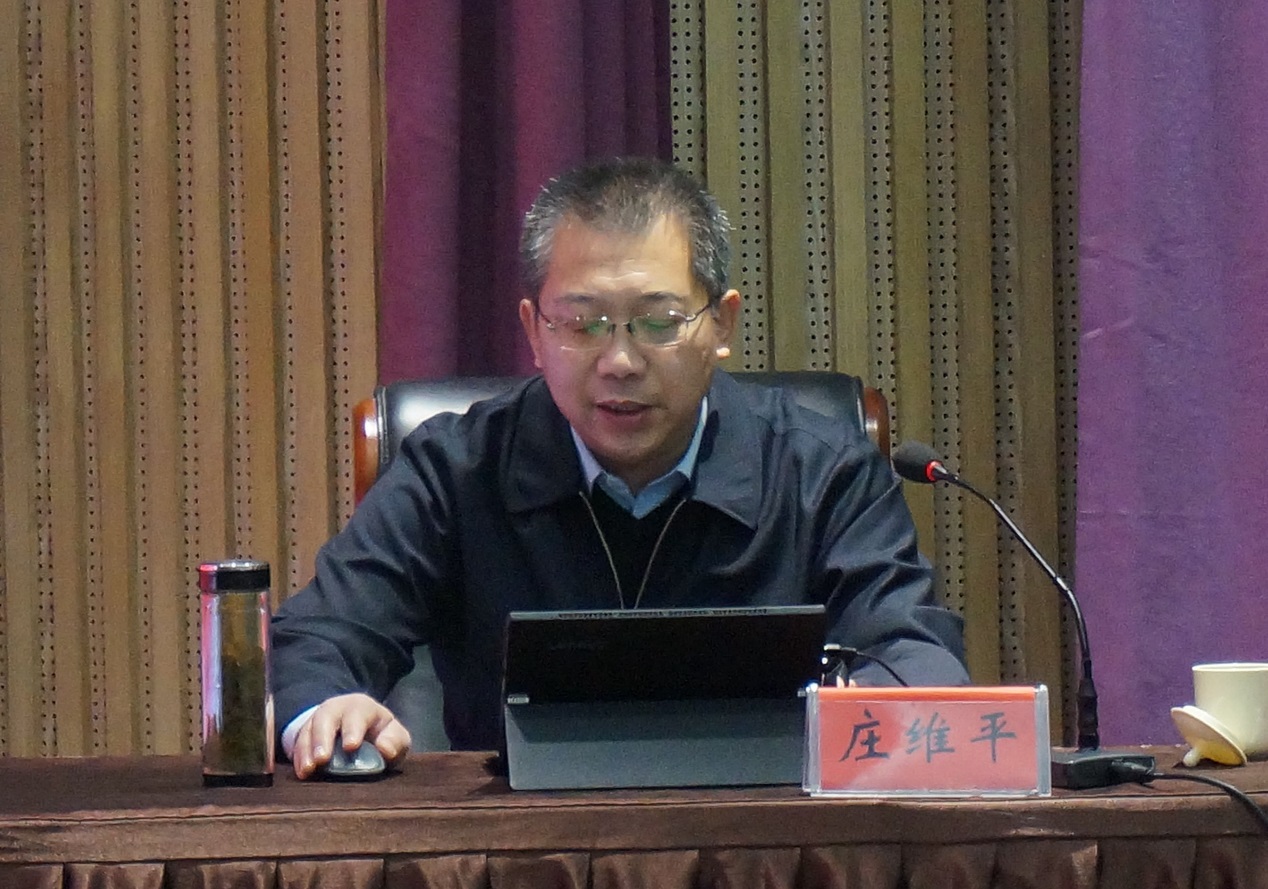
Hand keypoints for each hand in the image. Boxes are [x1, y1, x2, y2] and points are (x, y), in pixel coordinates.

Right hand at [289, 693, 411, 779]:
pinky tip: (302, 772)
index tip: (350, 747)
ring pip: (308, 729)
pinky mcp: (306, 734)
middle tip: (322, 759)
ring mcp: (319, 720)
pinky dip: (299, 757)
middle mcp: (338, 709)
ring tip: (308, 769)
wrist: (360, 732)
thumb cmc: (382, 736)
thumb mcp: (395, 736)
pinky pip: (298, 742)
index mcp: (363, 707)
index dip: (353, 729)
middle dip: (323, 737)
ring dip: (307, 750)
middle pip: (326, 717)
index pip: (357, 713)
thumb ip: (395, 741)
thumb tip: (386, 749)